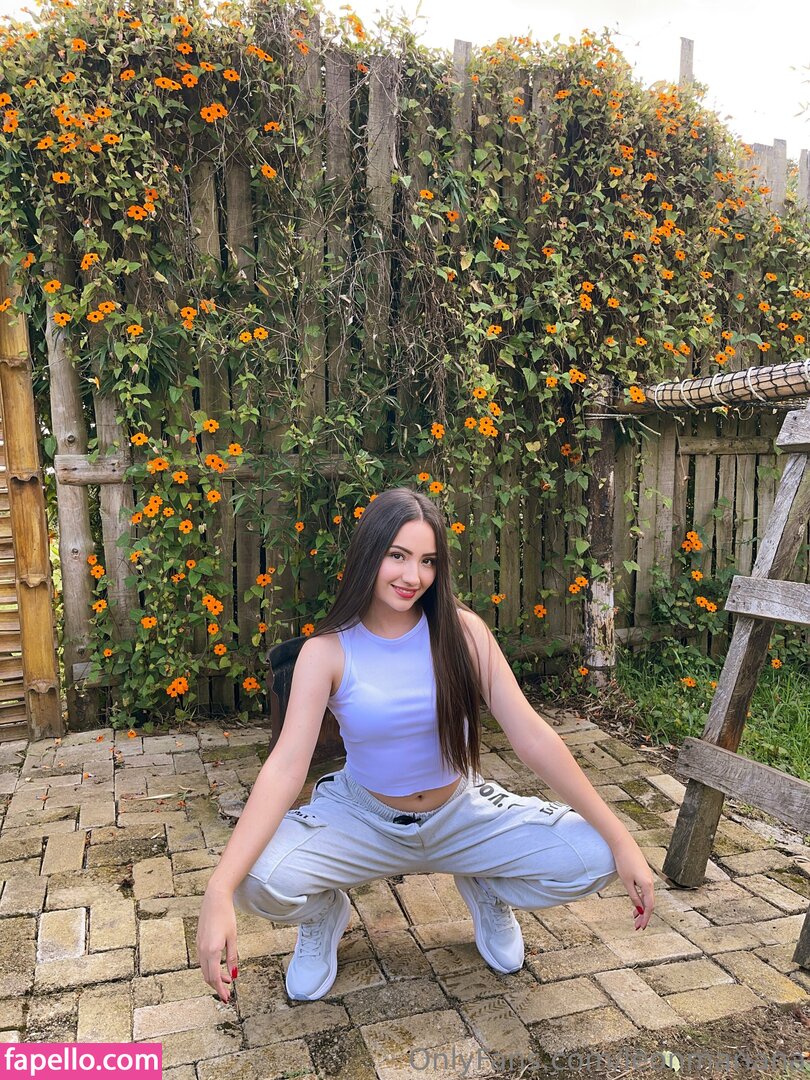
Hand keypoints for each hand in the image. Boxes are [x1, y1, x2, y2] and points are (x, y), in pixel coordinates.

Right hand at [197, 885, 238, 1002]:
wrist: (214, 899)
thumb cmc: (226, 916)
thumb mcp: (233, 938)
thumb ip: (232, 958)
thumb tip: (234, 975)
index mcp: (211, 951)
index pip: (214, 978)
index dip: (220, 990)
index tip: (226, 999)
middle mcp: (202, 951)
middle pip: (207, 976)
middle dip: (216, 987)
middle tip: (227, 994)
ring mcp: (198, 946)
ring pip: (204, 969)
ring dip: (214, 977)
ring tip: (227, 981)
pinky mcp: (198, 941)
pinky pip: (203, 961)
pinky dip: (210, 968)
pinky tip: (219, 967)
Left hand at [611, 836, 655, 930]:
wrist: (623, 843)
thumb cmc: (623, 861)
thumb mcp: (627, 882)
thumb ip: (634, 897)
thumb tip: (640, 910)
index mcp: (648, 885)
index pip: (649, 906)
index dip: (646, 918)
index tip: (641, 927)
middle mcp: (650, 881)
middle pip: (650, 903)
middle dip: (644, 916)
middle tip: (637, 926)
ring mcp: (648, 877)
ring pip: (647, 897)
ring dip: (642, 908)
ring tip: (635, 917)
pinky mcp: (644, 873)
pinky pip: (645, 890)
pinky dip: (641, 898)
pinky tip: (636, 902)